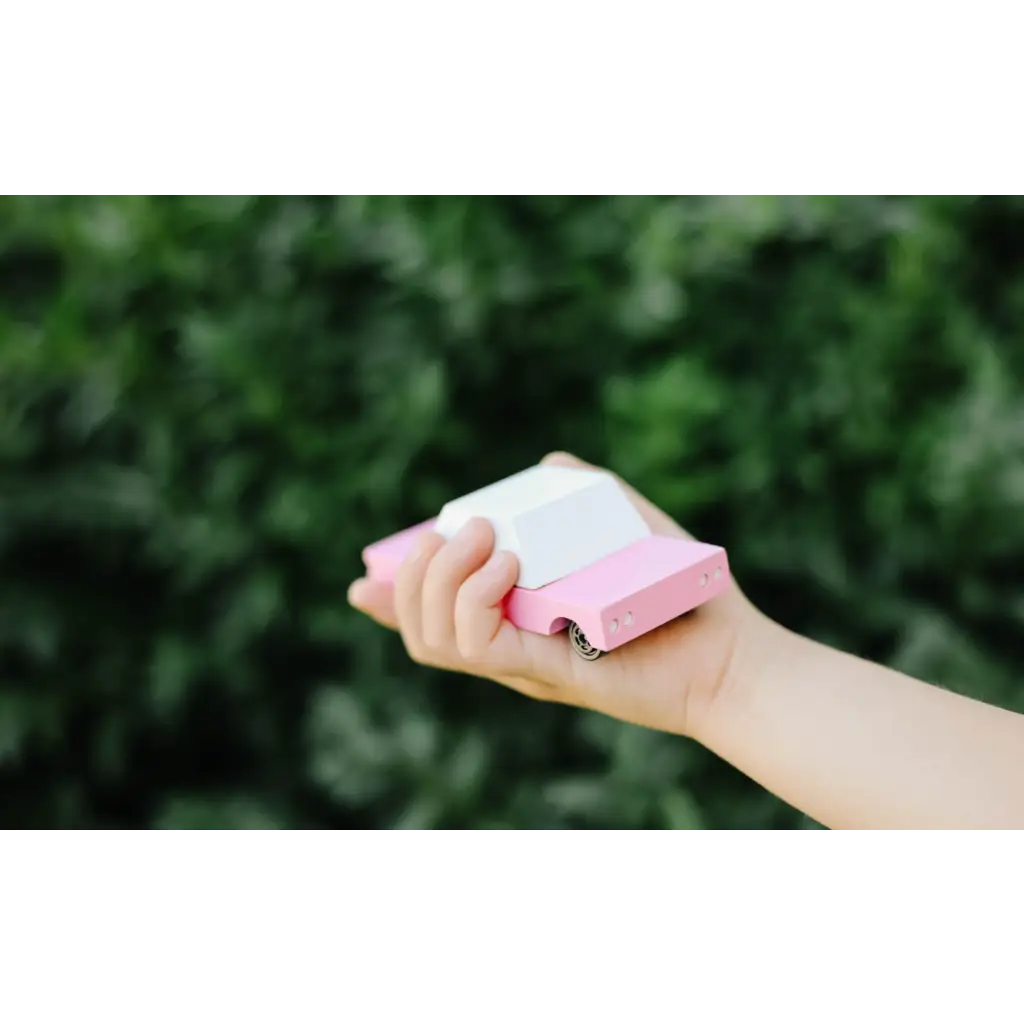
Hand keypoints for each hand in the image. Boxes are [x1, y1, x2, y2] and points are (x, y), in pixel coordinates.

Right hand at [348, 452, 766, 738]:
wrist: (729, 648)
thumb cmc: (682, 592)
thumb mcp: (629, 526)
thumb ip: (586, 494)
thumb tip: (547, 464)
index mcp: (517, 621)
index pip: (434, 621)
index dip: (393, 601)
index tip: (364, 580)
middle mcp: (511, 648)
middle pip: (419, 627)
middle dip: (415, 572)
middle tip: (465, 529)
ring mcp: (523, 663)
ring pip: (433, 638)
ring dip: (439, 578)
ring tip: (486, 538)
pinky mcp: (545, 671)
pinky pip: (477, 644)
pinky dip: (475, 597)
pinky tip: (506, 562)